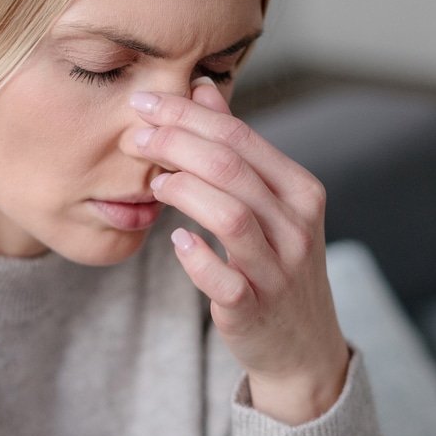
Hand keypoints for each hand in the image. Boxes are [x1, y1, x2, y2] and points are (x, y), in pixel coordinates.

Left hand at [130, 80, 349, 424]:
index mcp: (301, 190)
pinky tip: (176, 240)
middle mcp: (297, 226)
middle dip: (174, 144)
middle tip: (133, 138)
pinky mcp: (254, 309)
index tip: (144, 104)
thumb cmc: (277, 264)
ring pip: (230, 216)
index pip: (240, 137)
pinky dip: (196, 257)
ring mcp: (279, 270)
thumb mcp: (270, 203)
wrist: (302, 346)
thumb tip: (203, 90)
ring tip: (153, 184)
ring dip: (184, 192)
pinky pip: (224, 279)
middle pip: (232, 168)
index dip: (187, 116)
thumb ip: (237, 147)